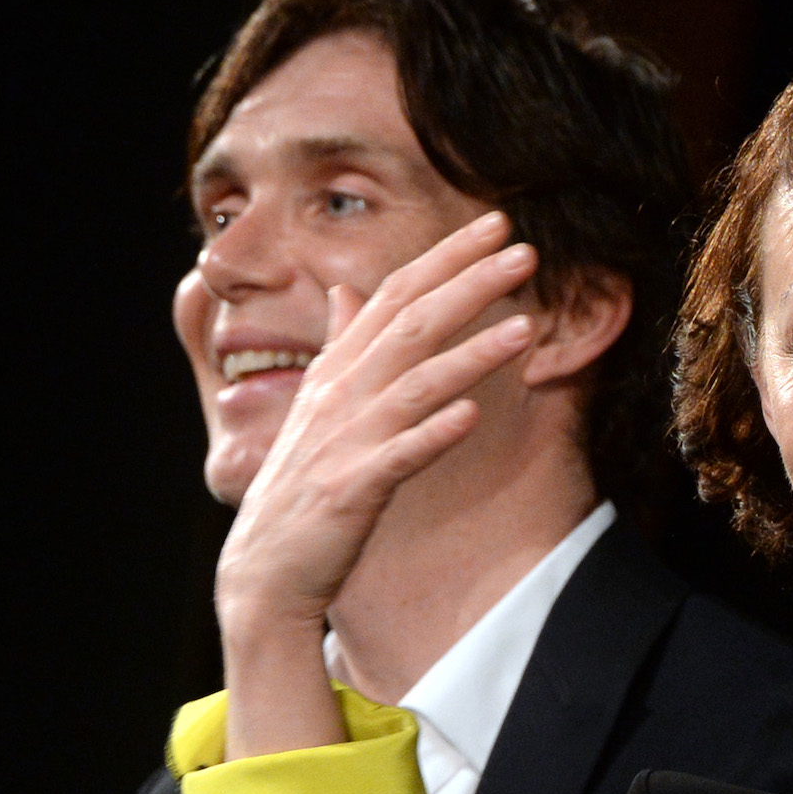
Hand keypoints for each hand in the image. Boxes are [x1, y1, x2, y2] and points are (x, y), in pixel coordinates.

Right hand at [213, 208, 538, 758]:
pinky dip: (433, 433)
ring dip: (471, 354)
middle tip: (524, 250)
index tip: (495, 225)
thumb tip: (349, 291)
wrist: (266, 568)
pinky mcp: (352, 489)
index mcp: (337, 370)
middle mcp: (340, 394)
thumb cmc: (303, 484)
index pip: (394, 295)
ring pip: (414, 384)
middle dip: (468, 283)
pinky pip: (399, 456)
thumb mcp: (319, 405)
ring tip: (526, 328)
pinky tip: (473, 414)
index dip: (445, 258)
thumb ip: (340, 346)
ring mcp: (346, 440)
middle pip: (410, 324)